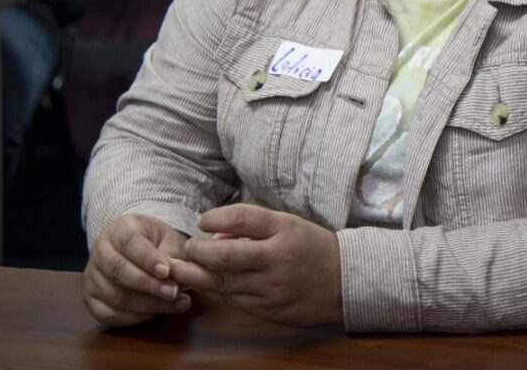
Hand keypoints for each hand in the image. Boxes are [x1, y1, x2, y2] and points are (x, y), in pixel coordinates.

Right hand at [84, 213, 191, 326]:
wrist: (140, 249)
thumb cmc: (158, 243)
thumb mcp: (169, 238)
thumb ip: (172, 253)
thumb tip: (173, 274)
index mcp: (120, 229)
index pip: (130, 243)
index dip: (149, 259)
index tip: (167, 271)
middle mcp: (100, 250)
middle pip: (118, 270)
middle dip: (148, 285)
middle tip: (173, 292)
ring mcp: (92, 276)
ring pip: (115, 295)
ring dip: (147, 304)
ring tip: (175, 304)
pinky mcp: (91, 298)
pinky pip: (109, 314)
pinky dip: (134, 318)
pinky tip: (156, 314)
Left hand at [169, 205, 342, 327]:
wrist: (344, 281)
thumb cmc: (312, 248)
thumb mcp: (288, 225)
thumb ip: (254, 228)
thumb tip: (216, 235)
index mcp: (283, 229)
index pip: (241, 217)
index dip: (215, 217)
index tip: (202, 220)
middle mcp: (277, 257)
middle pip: (225, 255)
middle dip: (198, 251)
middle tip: (188, 247)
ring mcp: (272, 287)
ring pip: (223, 282)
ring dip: (198, 274)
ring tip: (182, 267)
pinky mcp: (268, 309)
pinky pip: (234, 300)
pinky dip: (217, 290)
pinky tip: (208, 283)